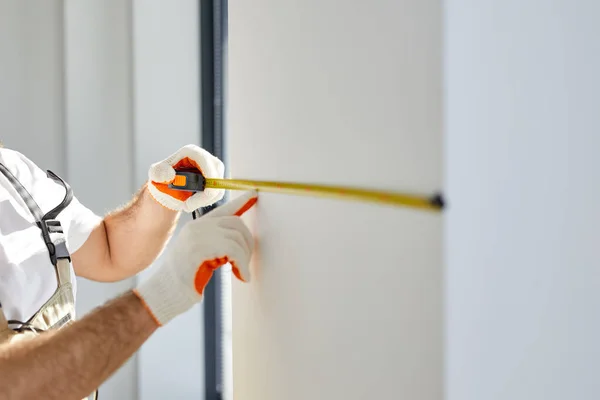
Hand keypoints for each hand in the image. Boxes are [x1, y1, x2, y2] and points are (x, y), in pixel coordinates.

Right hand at [133, 190, 257, 325]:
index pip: (223, 208)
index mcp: (197, 226)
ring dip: (244, 258)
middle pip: (236, 223)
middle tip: (245, 262)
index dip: (241, 202)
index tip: (254, 194)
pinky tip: (243, 277)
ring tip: (241, 272)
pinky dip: (243, 264)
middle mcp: (197, 226)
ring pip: (236, 238)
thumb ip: (218, 243)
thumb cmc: (185, 279)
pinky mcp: (199, 248)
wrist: (164, 293)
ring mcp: (197, 235)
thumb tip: (241, 239)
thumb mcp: (203, 255)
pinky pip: (233, 250)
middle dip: (248, 243)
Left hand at [147, 144, 224, 211]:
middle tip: (189, 204)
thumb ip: (159, 173)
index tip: (207, 192)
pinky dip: (207, 201)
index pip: (204, 159)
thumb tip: (171, 176)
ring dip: (205, 199)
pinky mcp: (215, 180)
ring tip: (188, 204)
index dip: (208, 174)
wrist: (168, 187)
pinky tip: (194, 202)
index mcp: (191, 152)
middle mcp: (204, 158)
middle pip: (216, 173)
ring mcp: (212, 169)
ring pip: (219, 185)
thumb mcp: (156, 173)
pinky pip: (218, 192)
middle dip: (206, 193)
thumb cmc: (162, 177)